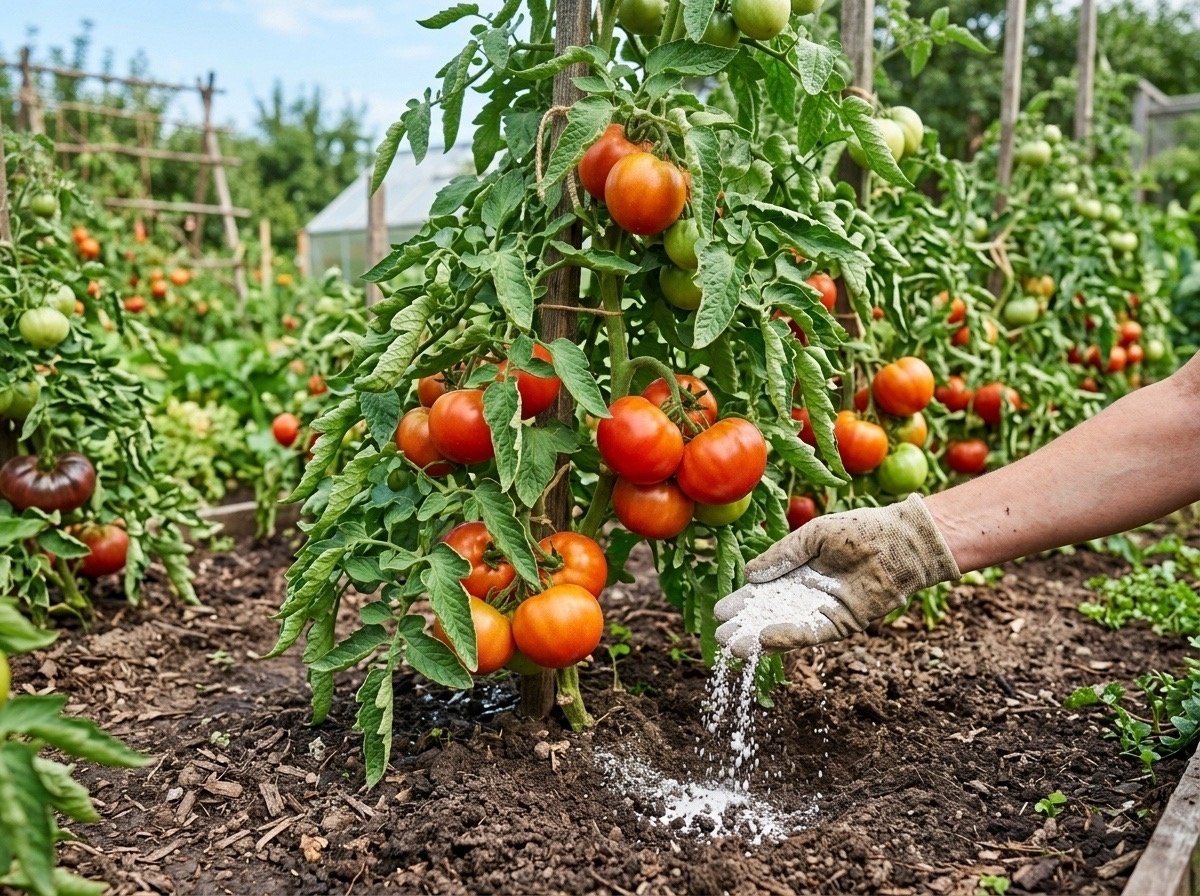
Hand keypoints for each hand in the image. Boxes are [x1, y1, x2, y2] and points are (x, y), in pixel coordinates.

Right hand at [714, 494, 959, 656]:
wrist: (899, 542)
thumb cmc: (859, 530)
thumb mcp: (813, 536)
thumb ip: (784, 555)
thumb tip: (750, 575)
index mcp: (797, 573)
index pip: (763, 592)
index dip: (743, 602)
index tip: (720, 612)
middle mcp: (807, 596)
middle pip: (770, 616)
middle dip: (746, 627)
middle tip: (720, 638)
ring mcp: (824, 612)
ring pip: (786, 630)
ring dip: (760, 640)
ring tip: (734, 648)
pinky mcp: (842, 624)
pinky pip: (811, 634)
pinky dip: (789, 638)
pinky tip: (766, 639)